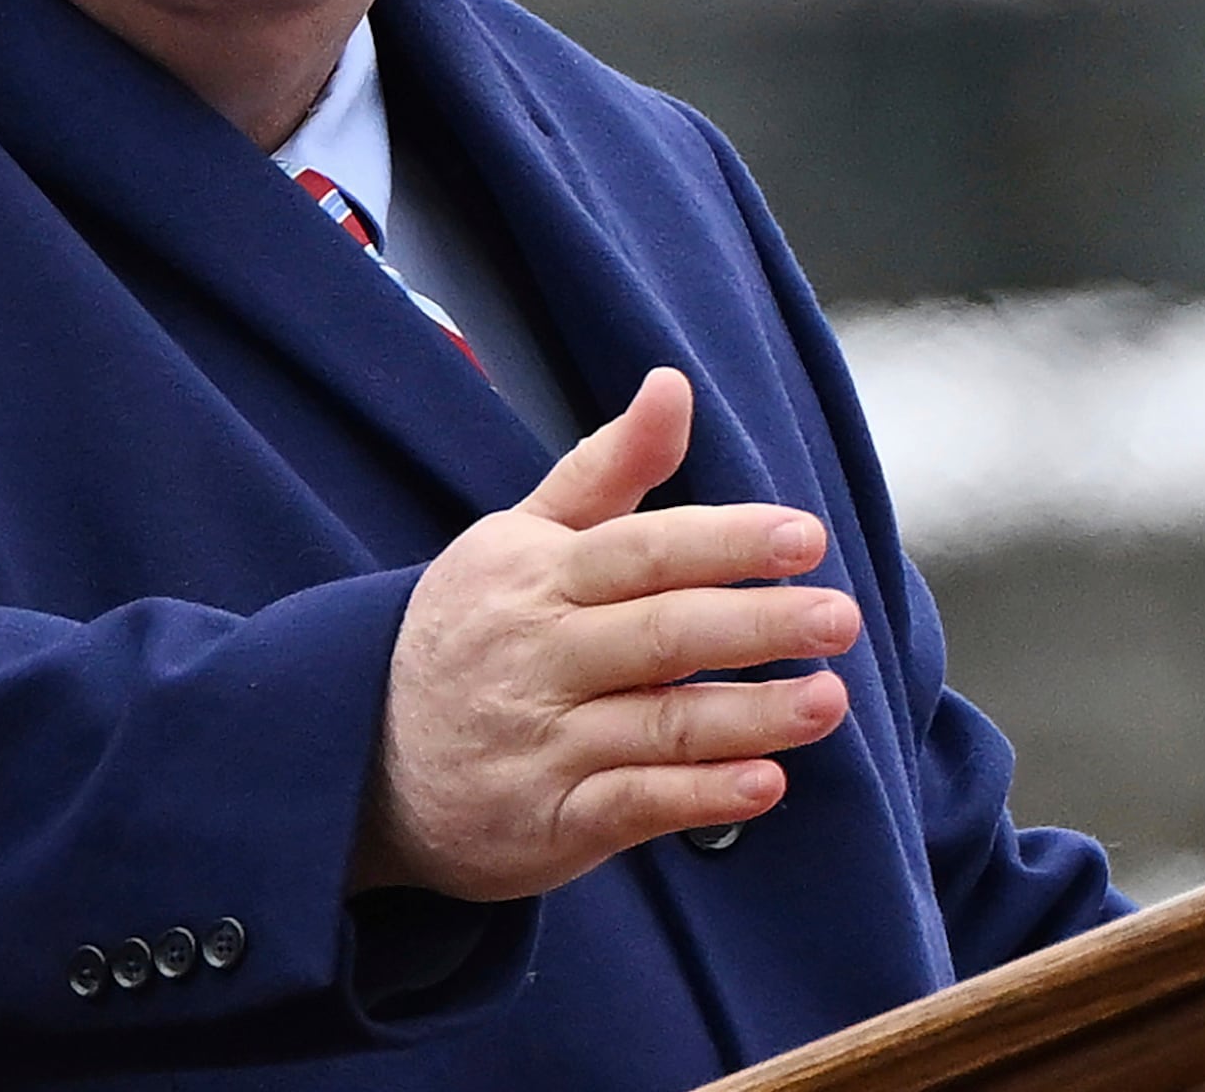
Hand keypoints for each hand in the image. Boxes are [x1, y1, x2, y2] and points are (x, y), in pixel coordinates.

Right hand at [354, 368, 860, 901]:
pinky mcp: (549, 819)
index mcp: (539, 576)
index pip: (643, 550)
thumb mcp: (520, 537)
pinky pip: (634, 805)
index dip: (725, 542)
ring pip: (660, 723)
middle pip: (662, 634)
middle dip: (757, 624)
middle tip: (840, 617)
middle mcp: (540, 655)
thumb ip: (608, 468)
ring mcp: (543, 741)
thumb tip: (672, 384)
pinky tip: (765, 783)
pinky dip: (701, 796)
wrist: (364, 758)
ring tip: (829, 700)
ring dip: (751, 715)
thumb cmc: (471, 632)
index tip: (805, 538)